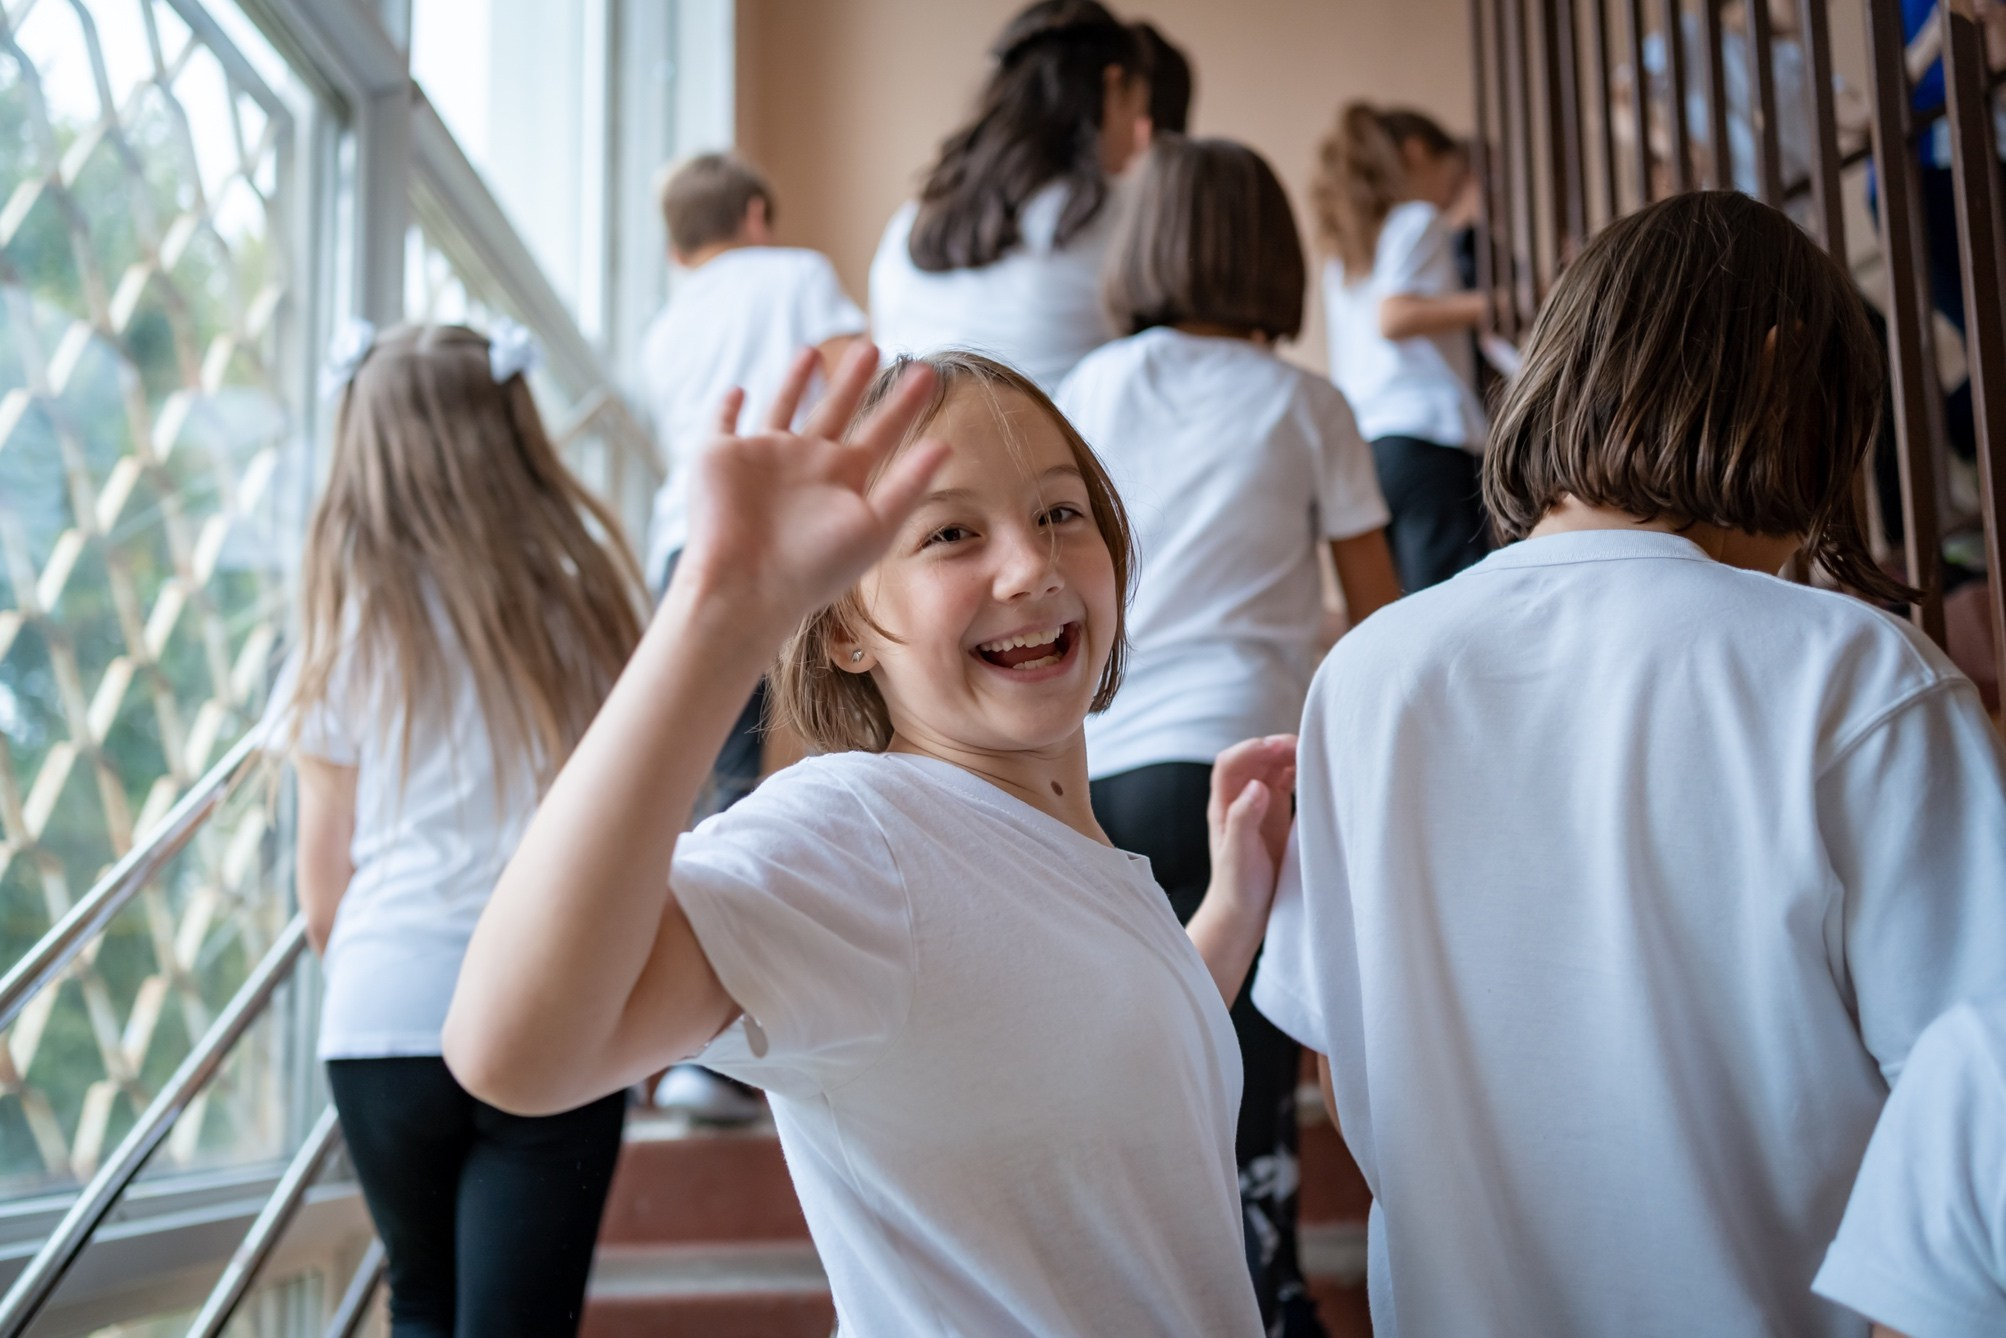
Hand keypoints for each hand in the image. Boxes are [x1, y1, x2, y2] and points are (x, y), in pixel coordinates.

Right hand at [675, 343, 946, 628]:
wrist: (745, 587)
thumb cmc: (812, 568)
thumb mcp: (873, 526)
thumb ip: (908, 485)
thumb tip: (947, 444)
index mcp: (844, 480)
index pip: (882, 431)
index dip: (904, 403)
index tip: (928, 373)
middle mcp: (807, 466)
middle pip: (837, 410)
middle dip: (854, 380)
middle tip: (873, 345)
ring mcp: (764, 459)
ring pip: (784, 408)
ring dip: (798, 381)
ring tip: (815, 351)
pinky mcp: (720, 457)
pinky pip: (723, 424)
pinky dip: (727, 408)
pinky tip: (739, 391)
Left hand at [1206, 735, 1296, 919]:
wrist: (1245, 914)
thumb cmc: (1237, 888)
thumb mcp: (1238, 855)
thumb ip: (1244, 819)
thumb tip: (1256, 786)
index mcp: (1223, 805)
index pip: (1230, 764)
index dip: (1250, 750)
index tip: (1274, 748)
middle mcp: (1240, 799)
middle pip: (1254, 759)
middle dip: (1274, 747)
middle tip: (1300, 748)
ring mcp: (1260, 805)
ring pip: (1272, 768)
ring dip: (1289, 757)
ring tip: (1313, 756)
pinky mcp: (1278, 814)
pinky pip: (1288, 783)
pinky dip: (1300, 773)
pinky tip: (1316, 773)